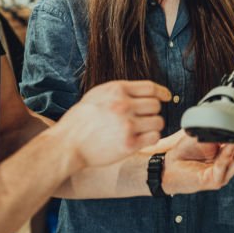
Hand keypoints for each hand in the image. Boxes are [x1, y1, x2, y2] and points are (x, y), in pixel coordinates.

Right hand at [54, 80, 168, 167]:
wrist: (67, 144)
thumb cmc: (80, 120)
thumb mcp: (97, 95)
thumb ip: (120, 91)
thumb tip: (144, 92)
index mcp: (117, 90)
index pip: (151, 87)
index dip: (161, 92)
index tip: (166, 97)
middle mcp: (124, 105)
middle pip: (156, 105)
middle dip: (152, 112)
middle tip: (143, 118)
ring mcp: (127, 125)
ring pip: (159, 122)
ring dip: (153, 126)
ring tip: (141, 129)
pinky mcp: (129, 144)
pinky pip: (154, 137)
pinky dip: (151, 138)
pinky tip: (141, 139)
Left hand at [162, 132, 233, 194]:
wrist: (165, 167)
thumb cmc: (182, 152)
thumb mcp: (203, 133)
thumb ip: (217, 127)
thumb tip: (231, 113)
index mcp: (227, 153)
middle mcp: (228, 164)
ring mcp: (223, 174)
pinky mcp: (214, 180)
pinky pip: (224, 164)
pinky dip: (228, 152)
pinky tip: (233, 142)